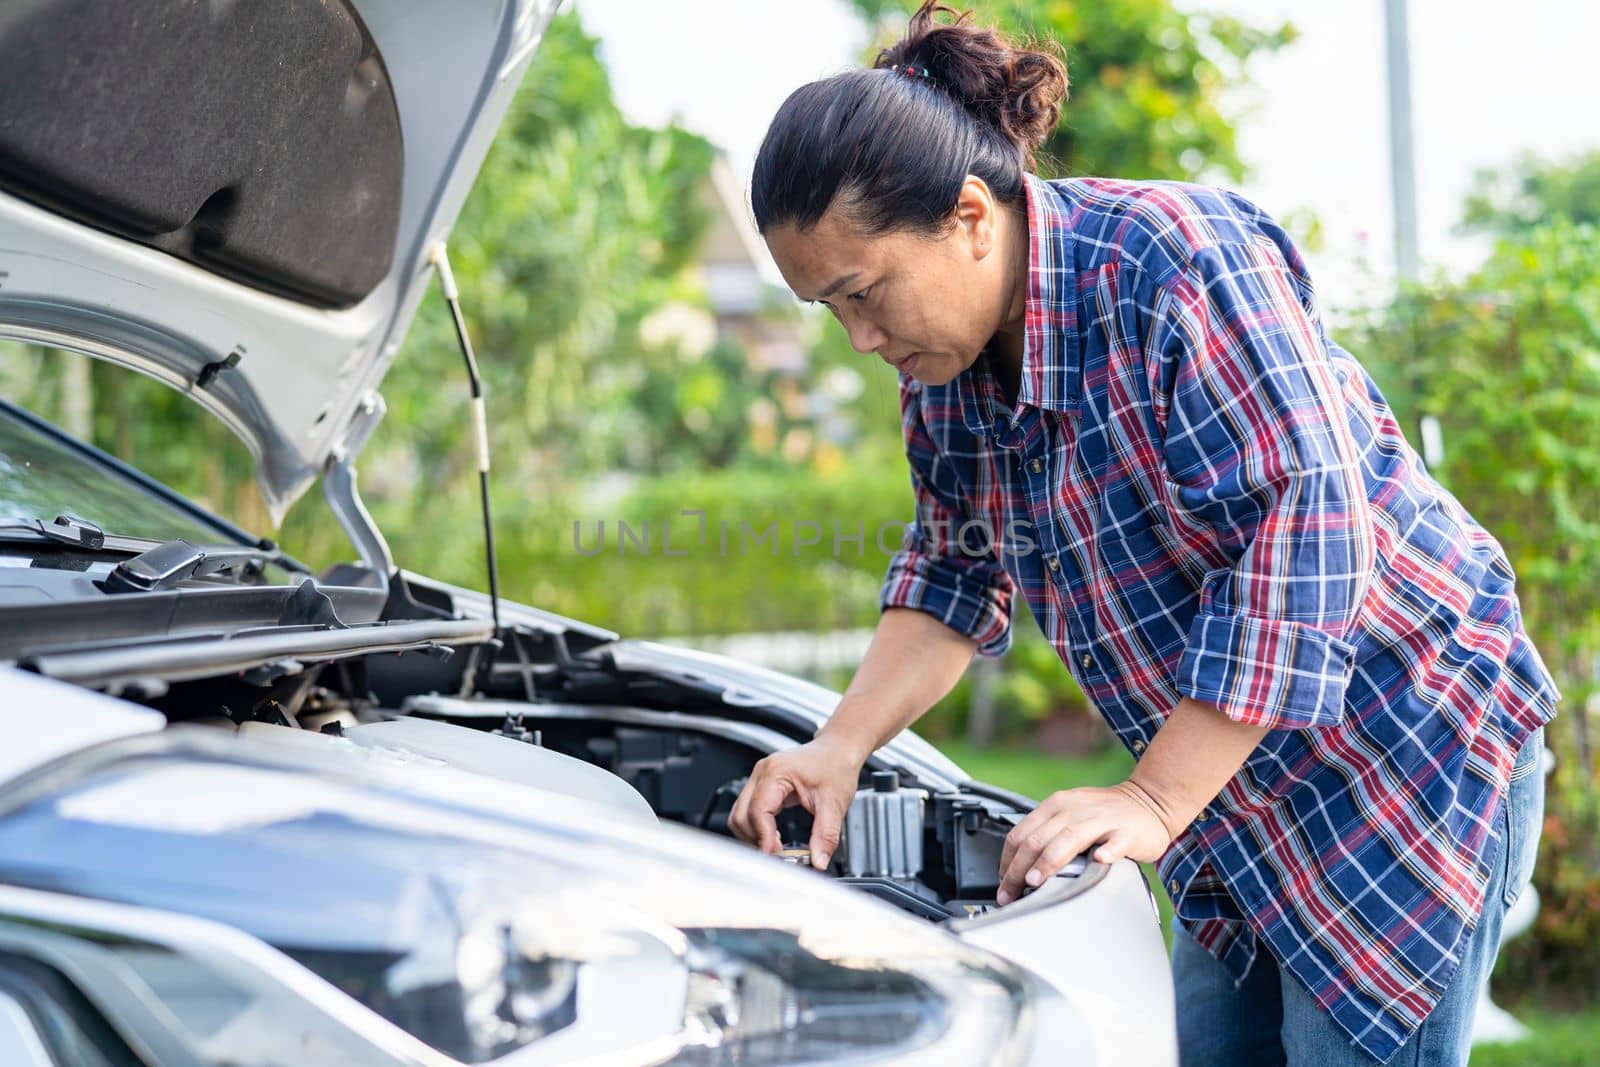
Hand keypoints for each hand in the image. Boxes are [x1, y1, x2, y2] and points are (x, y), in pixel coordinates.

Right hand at [727, 732, 867, 870]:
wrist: (838, 750)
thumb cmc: (836, 766)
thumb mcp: (834, 804)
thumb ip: (826, 835)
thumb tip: (819, 861)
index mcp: (776, 772)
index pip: (758, 811)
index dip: (764, 838)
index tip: (776, 856)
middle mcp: (762, 773)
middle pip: (741, 816)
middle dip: (756, 840)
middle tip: (777, 856)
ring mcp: (760, 778)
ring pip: (739, 815)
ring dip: (753, 835)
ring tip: (775, 848)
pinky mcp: (762, 785)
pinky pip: (747, 811)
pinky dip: (756, 828)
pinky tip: (773, 837)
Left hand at [996, 781, 1174, 903]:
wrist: (1149, 801)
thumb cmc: (1104, 815)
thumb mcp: (1068, 816)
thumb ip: (1046, 835)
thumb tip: (1017, 870)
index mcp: (1056, 805)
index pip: (1021, 833)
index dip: (1007, 862)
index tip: (1003, 885)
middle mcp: (1075, 808)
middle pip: (1038, 839)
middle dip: (1019, 870)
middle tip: (1011, 893)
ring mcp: (1102, 819)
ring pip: (1069, 838)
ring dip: (1049, 861)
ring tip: (1036, 882)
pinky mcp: (1127, 831)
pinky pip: (1116, 841)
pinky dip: (1107, 851)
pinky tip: (1100, 860)